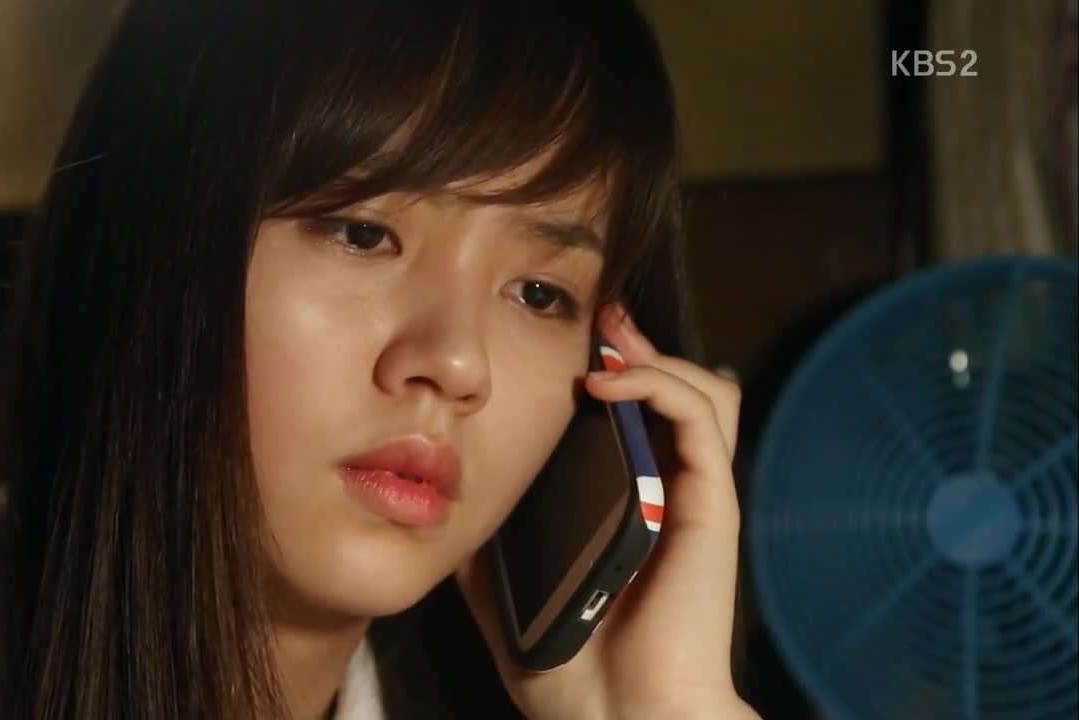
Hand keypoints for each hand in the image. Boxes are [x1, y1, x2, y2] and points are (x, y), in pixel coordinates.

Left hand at [455, 304, 760, 719]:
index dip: (616, 370)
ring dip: (654, 356)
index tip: (570, 343)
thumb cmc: (566, 665)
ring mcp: (693, 497)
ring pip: (707, 391)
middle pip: (682, 391)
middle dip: (641, 345)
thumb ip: (488, 544)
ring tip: (604, 345)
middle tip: (598, 321)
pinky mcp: (710, 506)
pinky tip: (605, 382)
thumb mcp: (506, 587)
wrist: (615, 719)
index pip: (644, 418)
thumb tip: (443, 505)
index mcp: (633, 507)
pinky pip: (699, 419)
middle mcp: (670, 493)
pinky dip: (656, 383)